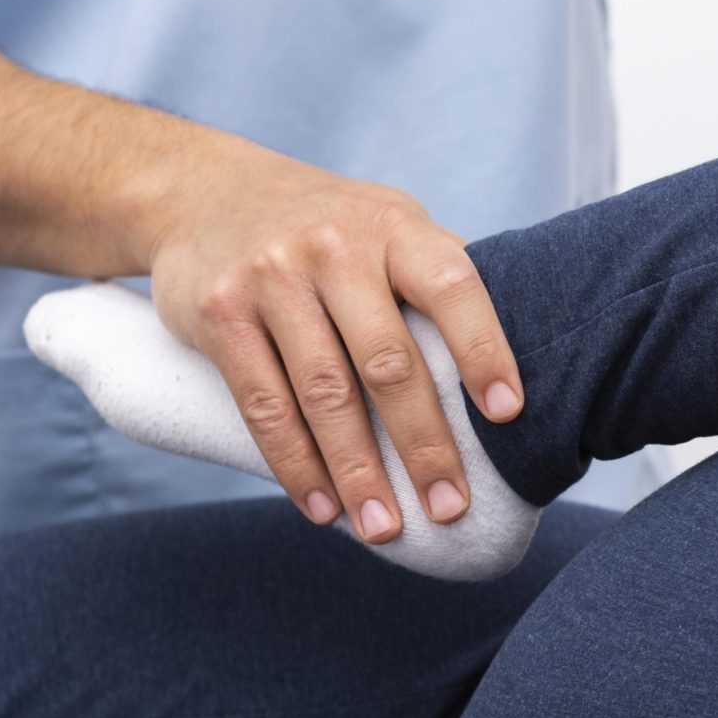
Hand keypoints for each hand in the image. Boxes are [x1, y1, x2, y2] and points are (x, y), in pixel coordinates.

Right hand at [141, 139, 522, 540]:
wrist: (200, 189)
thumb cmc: (326, 225)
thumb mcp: (388, 222)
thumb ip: (438, 277)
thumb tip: (517, 357)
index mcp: (393, 226)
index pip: (452, 286)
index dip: (484, 349)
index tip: (509, 414)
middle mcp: (334, 247)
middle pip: (387, 360)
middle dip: (424, 443)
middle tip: (450, 507)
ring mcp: (271, 278)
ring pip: (324, 393)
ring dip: (358, 471)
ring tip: (384, 527)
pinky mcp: (219, 314)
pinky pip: (263, 404)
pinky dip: (296, 464)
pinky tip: (322, 507)